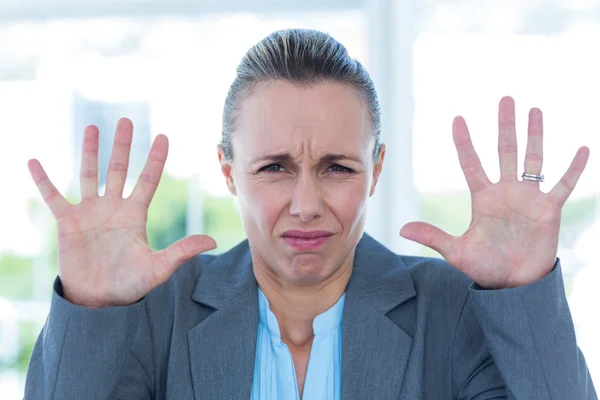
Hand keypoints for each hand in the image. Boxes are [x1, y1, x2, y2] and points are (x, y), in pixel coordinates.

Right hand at [28, 119, 215, 306]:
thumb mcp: (158, 268)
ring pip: (89, 175)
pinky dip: (43, 181)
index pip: (148, 180)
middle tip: (126, 120)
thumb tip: (212, 242)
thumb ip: (182, 252)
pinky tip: (34, 162)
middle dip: (122, 146)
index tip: (163, 137)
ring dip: (89, 152)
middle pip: (119, 169)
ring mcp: (89, 213)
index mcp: (135, 215)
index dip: (155, 159)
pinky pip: (53, 197)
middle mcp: (113, 208)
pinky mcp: (67, 223)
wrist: (99, 301)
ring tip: (91, 127)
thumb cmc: (130, 285)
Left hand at [400, 96, 588, 288]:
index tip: (457, 119)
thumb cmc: (486, 268)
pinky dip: (574, 169)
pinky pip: (564, 185)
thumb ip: (433, 237)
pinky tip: (584, 149)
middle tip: (506, 99)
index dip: (464, 142)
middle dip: (505, 125)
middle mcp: (506, 192)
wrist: (514, 286)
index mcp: (482, 198)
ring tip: (535, 110)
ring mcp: (528, 199)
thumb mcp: (457, 252)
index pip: (471, 163)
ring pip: (533, 159)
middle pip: (505, 151)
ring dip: (535, 135)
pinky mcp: (549, 210)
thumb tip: (402, 228)